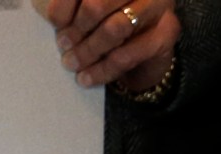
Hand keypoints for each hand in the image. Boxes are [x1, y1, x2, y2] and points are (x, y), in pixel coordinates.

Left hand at [47, 0, 179, 91]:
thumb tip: (55, 19)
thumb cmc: (111, 24)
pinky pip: (126, 55)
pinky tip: (86, 78)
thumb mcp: (91, 14)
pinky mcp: (166, 34)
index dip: (65, 3)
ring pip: (114, 29)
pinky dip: (101, 70)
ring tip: (71, 62)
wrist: (145, 51)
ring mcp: (158, 6)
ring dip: (87, 50)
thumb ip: (75, 9)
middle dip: (77, 28)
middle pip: (98, 3)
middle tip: (63, 44)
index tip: (55, 22)